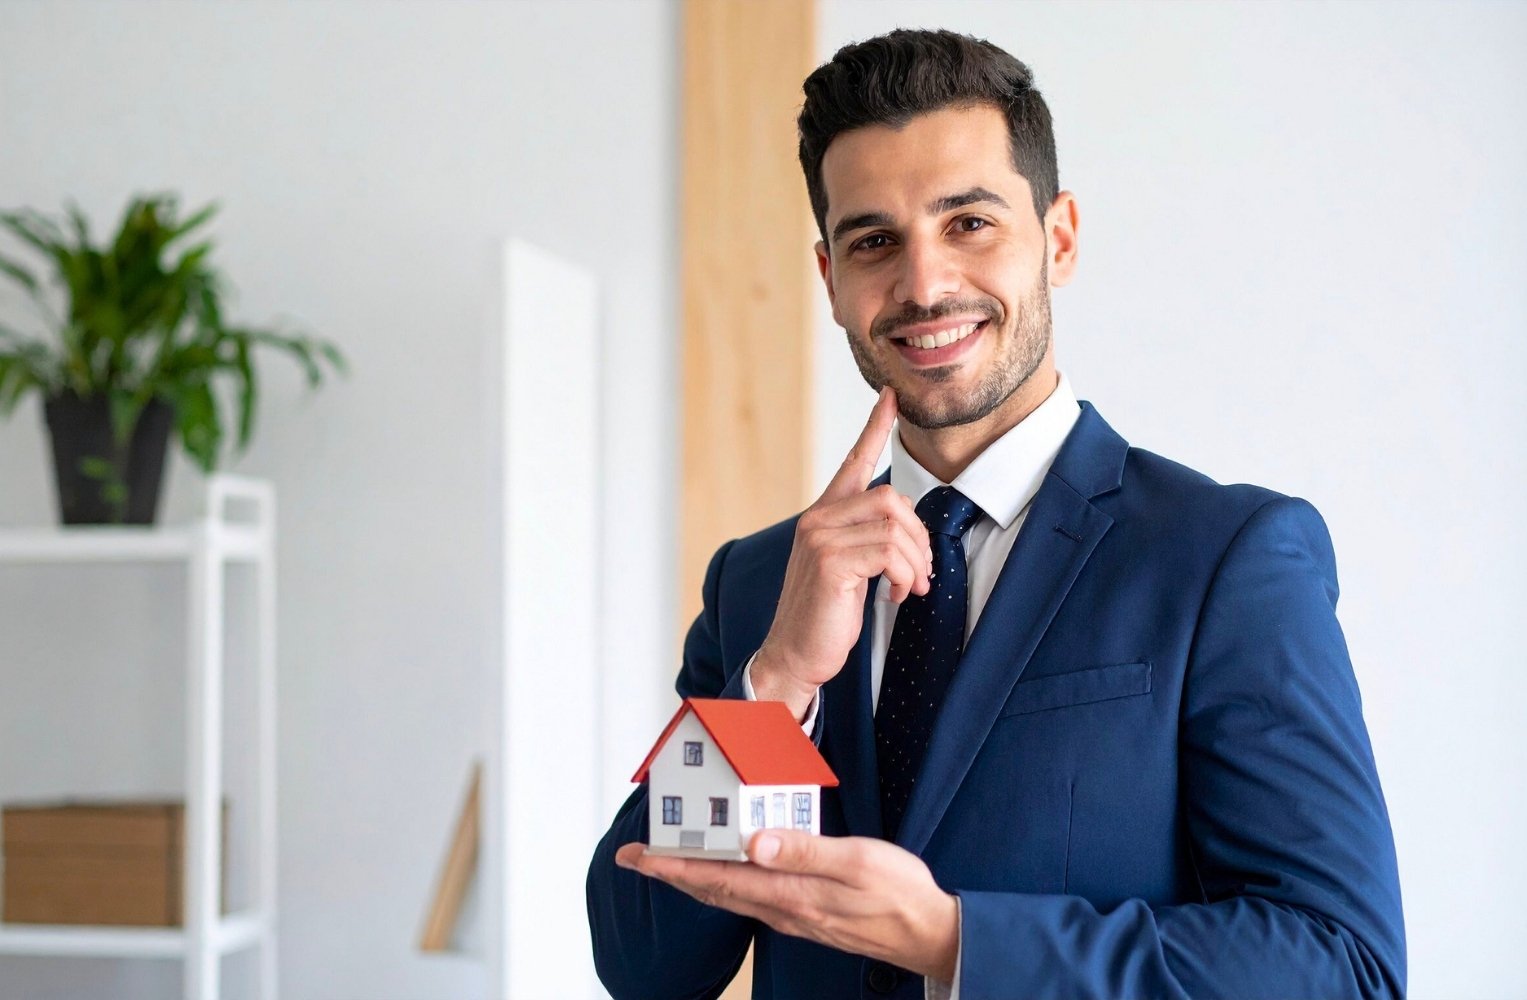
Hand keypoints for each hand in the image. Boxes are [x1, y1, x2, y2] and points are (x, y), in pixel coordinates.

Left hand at [614, 830, 958, 982]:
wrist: (928, 934)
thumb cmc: (898, 893)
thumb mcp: (855, 862)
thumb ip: (803, 851)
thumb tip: (752, 844)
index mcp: (788, 892)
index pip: (716, 877)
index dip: (673, 866)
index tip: (638, 856)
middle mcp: (782, 908)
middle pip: (712, 891)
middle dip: (671, 873)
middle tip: (637, 858)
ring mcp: (793, 916)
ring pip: (729, 897)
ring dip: (695, 880)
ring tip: (671, 864)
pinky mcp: (806, 915)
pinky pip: (751, 901)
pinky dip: (726, 886)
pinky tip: (729, 875)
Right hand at [752, 387, 932, 718]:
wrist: (793, 655)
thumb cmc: (823, 616)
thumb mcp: (847, 569)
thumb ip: (866, 540)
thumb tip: (906, 529)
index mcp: (822, 515)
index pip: (852, 461)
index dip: (874, 428)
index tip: (890, 397)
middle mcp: (817, 519)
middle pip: (892, 499)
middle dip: (919, 538)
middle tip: (921, 573)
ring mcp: (821, 538)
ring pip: (894, 527)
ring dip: (915, 563)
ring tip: (910, 588)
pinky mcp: (830, 562)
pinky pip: (888, 552)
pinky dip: (904, 576)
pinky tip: (896, 596)